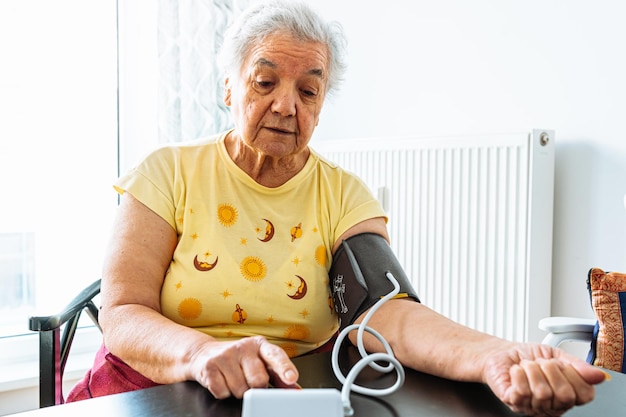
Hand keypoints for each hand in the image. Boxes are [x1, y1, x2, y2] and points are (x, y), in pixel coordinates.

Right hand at [189, 335, 298, 398]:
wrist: (206, 353)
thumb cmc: (240, 361)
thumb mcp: (261, 362)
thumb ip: (278, 376)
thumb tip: (295, 390)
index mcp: (261, 345)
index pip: (276, 356)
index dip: (284, 368)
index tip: (291, 378)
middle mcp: (244, 346)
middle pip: (258, 380)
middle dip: (256, 388)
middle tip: (249, 381)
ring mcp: (225, 355)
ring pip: (241, 390)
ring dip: (239, 392)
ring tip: (234, 379)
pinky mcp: (209, 366)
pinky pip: (223, 392)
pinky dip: (224, 393)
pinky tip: (222, 381)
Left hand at [483, 343, 607, 415]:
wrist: (501, 352)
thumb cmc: (527, 356)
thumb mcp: (556, 355)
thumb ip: (577, 365)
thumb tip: (598, 375)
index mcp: (566, 395)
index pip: (584, 395)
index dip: (573, 374)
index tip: (560, 363)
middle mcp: (552, 406)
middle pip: (564, 395)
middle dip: (551, 370)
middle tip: (540, 363)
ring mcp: (532, 407)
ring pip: (543, 393)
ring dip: (532, 370)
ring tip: (526, 366)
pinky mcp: (514, 402)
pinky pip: (523, 391)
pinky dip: (518, 374)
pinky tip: (516, 371)